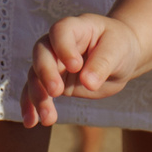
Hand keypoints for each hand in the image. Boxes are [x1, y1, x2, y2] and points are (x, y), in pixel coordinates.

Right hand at [25, 15, 143, 125]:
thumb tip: (88, 83)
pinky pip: (35, 92)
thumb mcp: (117, 51)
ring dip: (37, 96)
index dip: (63, 47)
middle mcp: (58, 44)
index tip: (75, 66)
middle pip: (41, 53)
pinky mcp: (52, 82)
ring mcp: (53, 63)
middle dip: (45, 73)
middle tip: (57, 92)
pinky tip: (31, 122)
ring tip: (48, 119)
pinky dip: (31, 107)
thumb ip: (102, 64)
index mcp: (76, 28)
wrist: (120, 59)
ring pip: (35, 76)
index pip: (60, 31)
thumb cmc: (120, 47)